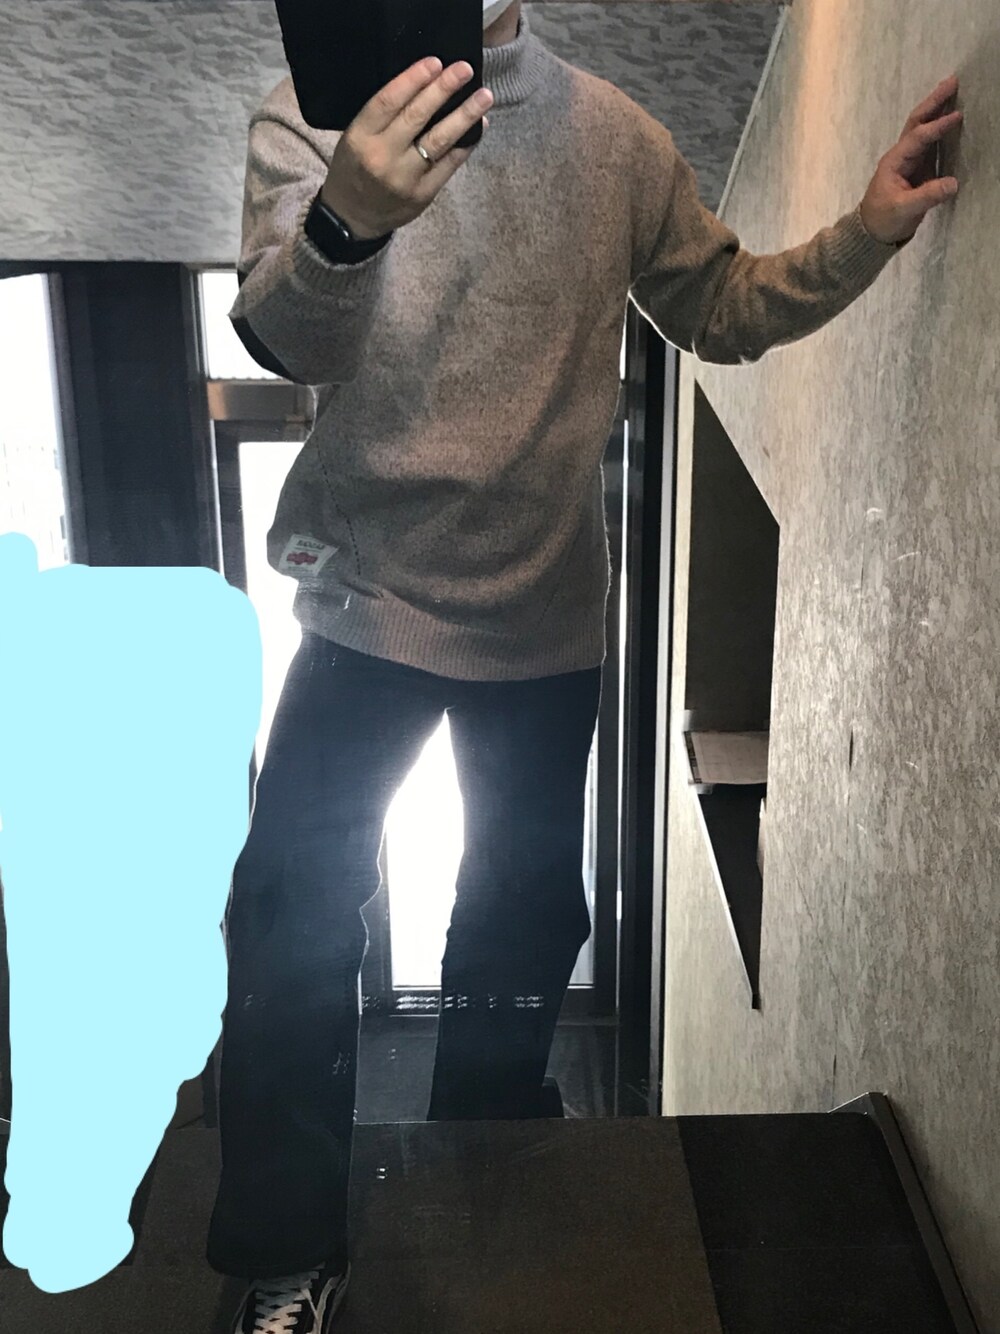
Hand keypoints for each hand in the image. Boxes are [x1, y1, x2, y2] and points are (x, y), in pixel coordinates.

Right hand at [321, 58, 492, 239]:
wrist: (352, 218)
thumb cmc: (354, 169)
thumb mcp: (354, 138)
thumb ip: (382, 117)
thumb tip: (425, 86)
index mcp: (360, 137)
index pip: (388, 101)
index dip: (413, 79)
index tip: (435, 62)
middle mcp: (382, 157)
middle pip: (417, 117)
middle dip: (443, 90)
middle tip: (465, 69)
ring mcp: (405, 178)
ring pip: (439, 141)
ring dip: (465, 116)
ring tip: (484, 97)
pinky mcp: (423, 195)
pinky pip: (449, 165)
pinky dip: (466, 145)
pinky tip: (478, 127)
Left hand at [860, 76, 962, 244]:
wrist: (874, 232)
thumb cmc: (883, 220)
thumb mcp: (904, 209)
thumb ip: (927, 196)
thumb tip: (953, 183)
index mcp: (894, 161)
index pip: (918, 138)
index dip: (937, 127)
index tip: (957, 117)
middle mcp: (901, 155)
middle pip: (917, 121)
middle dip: (934, 102)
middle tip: (952, 81)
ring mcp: (909, 160)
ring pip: (923, 127)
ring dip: (937, 108)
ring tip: (953, 89)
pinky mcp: (918, 168)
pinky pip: (930, 141)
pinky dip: (940, 126)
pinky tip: (952, 116)